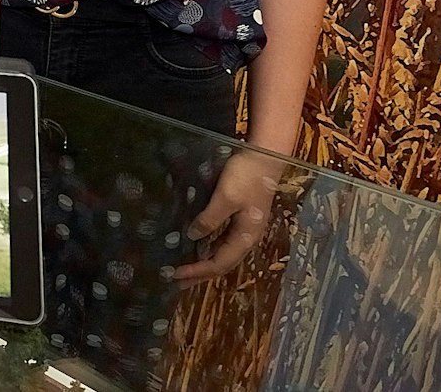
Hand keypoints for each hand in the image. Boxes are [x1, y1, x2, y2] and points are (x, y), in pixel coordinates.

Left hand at [172, 150, 286, 283]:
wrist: (264, 157)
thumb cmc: (246, 177)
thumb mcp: (226, 198)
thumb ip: (210, 219)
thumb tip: (193, 237)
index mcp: (246, 237)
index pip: (219, 263)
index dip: (198, 271)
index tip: (176, 275)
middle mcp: (246, 237)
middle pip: (222, 263)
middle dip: (200, 274)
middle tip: (177, 282)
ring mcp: (244, 228)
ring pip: (221, 253)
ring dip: (203, 262)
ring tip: (184, 269)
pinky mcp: (240, 218)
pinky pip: (222, 240)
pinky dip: (208, 247)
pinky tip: (196, 245)